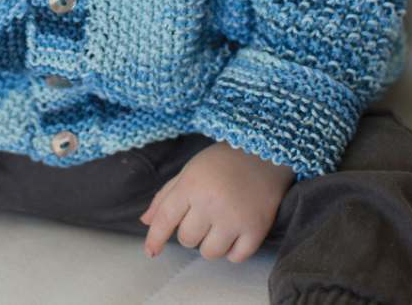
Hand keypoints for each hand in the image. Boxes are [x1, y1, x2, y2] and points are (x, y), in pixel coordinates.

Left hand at [139, 140, 295, 262]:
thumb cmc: (223, 161)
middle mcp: (211, 203)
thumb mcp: (190, 170)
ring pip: (210, 253)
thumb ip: (166, 196)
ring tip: (220, 224)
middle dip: (191, 231)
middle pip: (187, 239)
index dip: (155, 238)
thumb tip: (145, 222)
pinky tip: (236, 232)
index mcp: (192, 184)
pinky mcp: (256, 229)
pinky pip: (235, 258)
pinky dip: (233, 250)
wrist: (266, 152)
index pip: (165, 219)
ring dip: (212, 243)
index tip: (151, 251)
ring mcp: (234, 218)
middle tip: (204, 215)